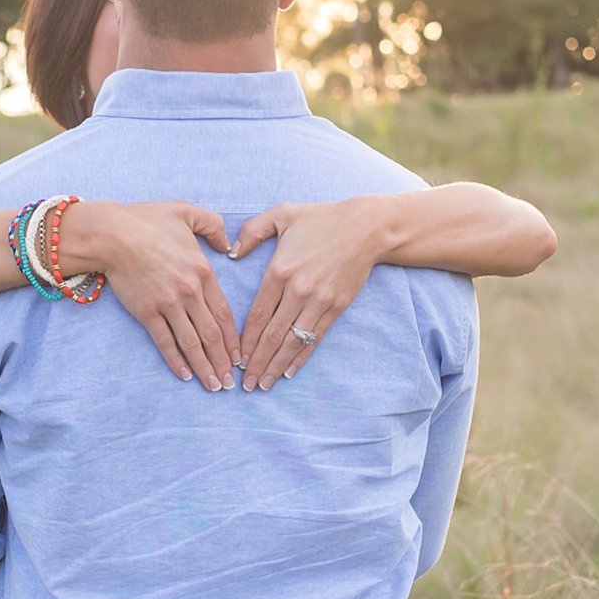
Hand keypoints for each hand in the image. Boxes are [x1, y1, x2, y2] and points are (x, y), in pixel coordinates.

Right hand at [60, 200, 240, 388]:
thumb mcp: (187, 211)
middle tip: (232, 382)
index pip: (224, 313)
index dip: (234, 338)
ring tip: (214, 386)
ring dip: (205, 367)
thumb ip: (213, 225)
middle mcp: (189, 292)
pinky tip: (185, 375)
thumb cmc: (147, 220)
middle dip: (224, 361)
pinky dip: (176, 361)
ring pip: (192, 343)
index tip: (240, 356)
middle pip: (212, 334)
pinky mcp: (147, 312)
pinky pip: (165, 342)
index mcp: (203, 271)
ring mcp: (168, 304)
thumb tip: (228, 245)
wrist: (112, 234)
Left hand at [232, 198, 392, 387]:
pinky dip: (301, 357)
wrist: (366, 227)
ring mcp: (319, 301)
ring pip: (293, 341)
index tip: (235, 358)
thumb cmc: (321, 219)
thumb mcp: (282, 214)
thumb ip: (252, 231)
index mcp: (280, 270)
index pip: (258, 314)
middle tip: (243, 384)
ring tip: (262, 385)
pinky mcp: (336, 307)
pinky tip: (288, 372)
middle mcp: (298, 290)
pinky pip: (315, 338)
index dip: (245, 340)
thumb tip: (232, 253)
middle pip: (272, 335)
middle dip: (256, 362)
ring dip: (276, 366)